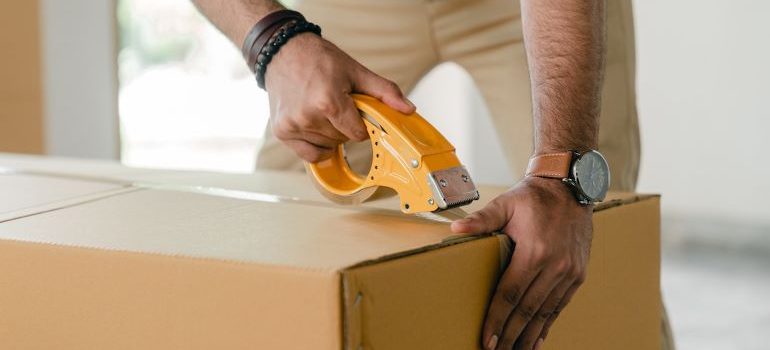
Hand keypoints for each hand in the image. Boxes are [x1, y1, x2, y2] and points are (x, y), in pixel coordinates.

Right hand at [264, 33, 414, 161]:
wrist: (283, 51)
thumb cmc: (319, 59)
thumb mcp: (356, 71)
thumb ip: (385, 92)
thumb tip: (408, 109)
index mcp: (328, 101)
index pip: (358, 134)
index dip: (362, 124)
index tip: (355, 111)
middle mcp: (308, 116)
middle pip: (342, 140)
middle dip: (345, 126)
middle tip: (337, 104)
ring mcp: (293, 125)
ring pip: (327, 146)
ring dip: (330, 134)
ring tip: (322, 109)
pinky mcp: (282, 131)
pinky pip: (309, 154)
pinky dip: (316, 145)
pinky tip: (315, 126)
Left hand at [451, 176, 592, 349]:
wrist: (570, 187)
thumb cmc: (533, 196)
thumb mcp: (505, 204)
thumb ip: (482, 219)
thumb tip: (456, 229)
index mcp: (534, 251)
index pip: (510, 294)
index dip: (497, 320)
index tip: (487, 340)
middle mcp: (555, 265)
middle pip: (527, 309)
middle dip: (510, 335)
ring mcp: (569, 272)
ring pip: (545, 312)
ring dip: (529, 335)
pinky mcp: (578, 274)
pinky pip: (560, 305)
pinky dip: (548, 324)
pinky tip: (537, 340)